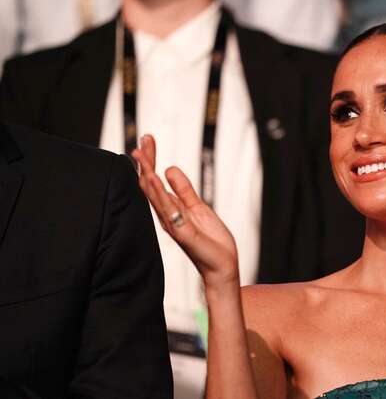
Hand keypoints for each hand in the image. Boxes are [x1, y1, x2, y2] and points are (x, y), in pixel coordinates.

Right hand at [132, 135, 239, 289]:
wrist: (222, 265)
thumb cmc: (210, 240)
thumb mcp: (198, 207)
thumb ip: (185, 190)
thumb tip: (170, 170)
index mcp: (171, 209)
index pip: (156, 181)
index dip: (151, 161)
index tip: (147, 142)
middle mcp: (167, 215)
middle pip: (150, 185)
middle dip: (146, 162)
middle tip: (142, 142)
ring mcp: (172, 224)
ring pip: (155, 195)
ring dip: (147, 174)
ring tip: (140, 155)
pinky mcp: (181, 232)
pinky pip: (168, 210)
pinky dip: (160, 194)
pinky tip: (154, 179)